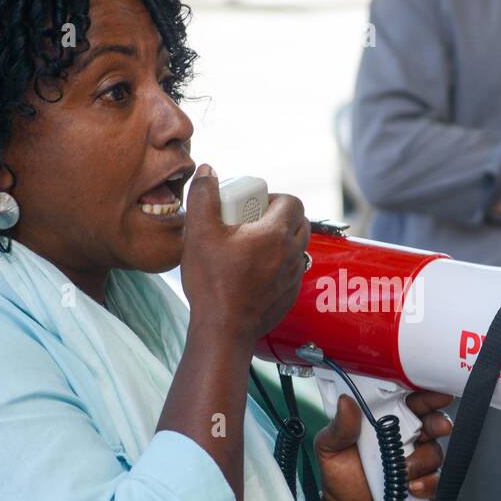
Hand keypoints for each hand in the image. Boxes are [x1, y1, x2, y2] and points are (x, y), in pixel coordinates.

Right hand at [180, 165, 309, 343]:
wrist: (223, 329)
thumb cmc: (212, 282)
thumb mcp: (199, 232)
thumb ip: (203, 196)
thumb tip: (208, 171)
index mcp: (276, 234)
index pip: (293, 201)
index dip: (275, 197)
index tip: (253, 206)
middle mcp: (292, 254)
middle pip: (300, 222)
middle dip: (282, 216)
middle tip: (254, 222)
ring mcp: (293, 277)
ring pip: (298, 247)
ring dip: (282, 240)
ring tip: (254, 246)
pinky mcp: (290, 296)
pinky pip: (292, 271)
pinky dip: (280, 264)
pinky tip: (256, 271)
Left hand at [315, 392, 453, 500]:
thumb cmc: (340, 481)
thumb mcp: (330, 450)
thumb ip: (339, 427)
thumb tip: (346, 402)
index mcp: (385, 424)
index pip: (409, 403)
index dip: (425, 396)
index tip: (437, 394)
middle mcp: (404, 440)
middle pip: (433, 424)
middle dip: (439, 423)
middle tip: (438, 426)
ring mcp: (416, 464)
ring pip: (436, 452)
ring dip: (422, 461)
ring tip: (402, 472)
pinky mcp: (424, 485)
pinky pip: (438, 480)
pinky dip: (428, 483)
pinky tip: (410, 488)